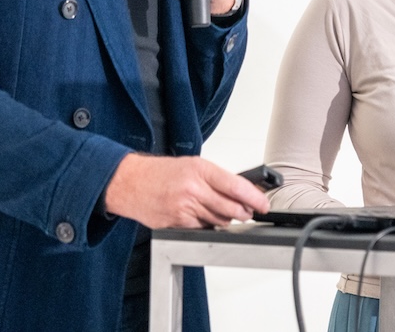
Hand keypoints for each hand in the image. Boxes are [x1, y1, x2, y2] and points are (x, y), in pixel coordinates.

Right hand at [103, 154, 269, 228]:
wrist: (130, 182)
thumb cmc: (160, 172)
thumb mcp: (192, 165)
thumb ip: (217, 178)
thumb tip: (242, 191)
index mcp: (200, 170)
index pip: (236, 186)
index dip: (255, 198)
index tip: (264, 204)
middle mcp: (193, 189)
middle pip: (231, 208)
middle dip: (244, 213)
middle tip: (249, 212)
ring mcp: (184, 208)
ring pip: (218, 221)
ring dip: (225, 220)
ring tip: (219, 211)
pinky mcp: (176, 223)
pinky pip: (201, 229)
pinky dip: (206, 226)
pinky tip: (200, 216)